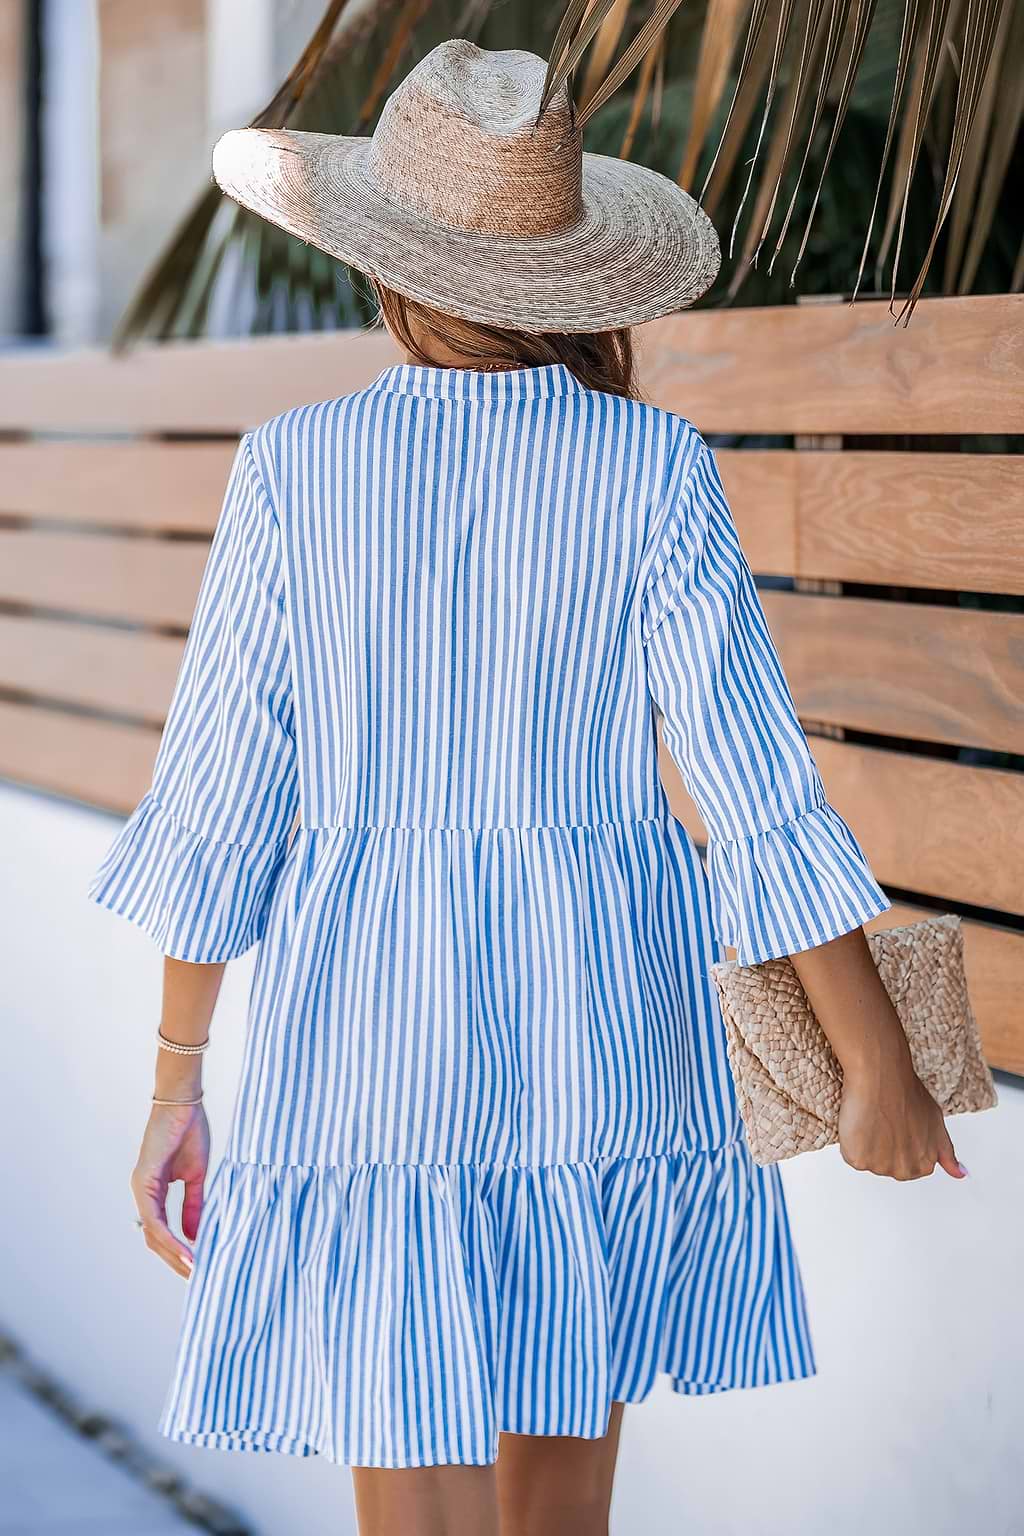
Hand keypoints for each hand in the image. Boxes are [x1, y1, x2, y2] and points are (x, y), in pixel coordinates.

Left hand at [131, 1100, 209, 1277]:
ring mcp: (141, 1188)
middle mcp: (143, 1194)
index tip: (197, 1266)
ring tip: (193, 1270)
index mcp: (154, 1192)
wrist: (184, 1104)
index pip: (161, 1232)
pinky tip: (186, 1250)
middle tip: (195, 1276)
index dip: (177, 1251)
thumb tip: (195, 1235)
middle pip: (153, 1239)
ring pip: (152, 1234)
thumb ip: (193, 1206)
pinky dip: (169, 1238)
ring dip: (172, 1255)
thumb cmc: (189, 1132)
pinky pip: (154, 1219)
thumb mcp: (196, 1177)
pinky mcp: (144, 1182)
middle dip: (174, 1260)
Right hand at [838, 1059, 966, 1181]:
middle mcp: (904, 1170)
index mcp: (924, 1164)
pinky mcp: (859, 1159)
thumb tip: (959, 1174)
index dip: (898, 1142)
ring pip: (867, 1160)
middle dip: (882, 1146)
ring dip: (865, 1143)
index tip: (896, 1126)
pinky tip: (860, 1121)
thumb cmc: (907, 1093)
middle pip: (885, 1165)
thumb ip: (947, 1153)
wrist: (882, 1076)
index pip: (906, 1165)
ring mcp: (881, 1166)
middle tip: (883, 1121)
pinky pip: (850, 1154)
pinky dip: (851, 1140)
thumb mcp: (936, 1123)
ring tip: (872, 1119)